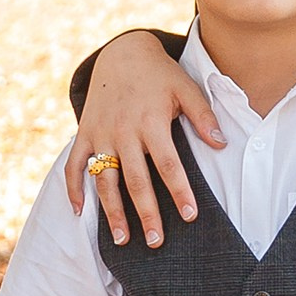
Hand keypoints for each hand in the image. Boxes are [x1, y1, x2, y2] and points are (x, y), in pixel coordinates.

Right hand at [64, 29, 224, 246]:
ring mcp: (100, 134)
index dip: (179, 190)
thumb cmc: (160, 76)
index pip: (168, 164)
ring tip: (123, 240)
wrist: (122, 53)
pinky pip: (74, 165)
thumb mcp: (186, 88)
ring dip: (112, 212)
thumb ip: (203, 115)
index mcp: (151, 122)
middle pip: (135, 180)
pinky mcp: (84, 134)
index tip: (190, 215)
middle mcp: (123, 131)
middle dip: (146, 213)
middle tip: (157, 241)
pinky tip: (79, 213)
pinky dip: (74, 189)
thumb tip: (221, 144)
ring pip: (104, 180)